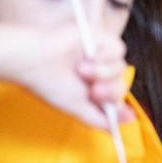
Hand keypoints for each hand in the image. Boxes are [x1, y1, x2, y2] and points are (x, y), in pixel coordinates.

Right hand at [0, 23, 130, 128]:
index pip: (115, 99)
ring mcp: (98, 56)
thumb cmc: (50, 84)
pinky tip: (88, 56)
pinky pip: (119, 49)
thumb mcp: (76, 108)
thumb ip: (99, 119)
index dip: (119, 106)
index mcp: (90, 90)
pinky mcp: (100, 39)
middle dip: (109, 90)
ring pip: (120, 67)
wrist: (37, 59)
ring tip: (82, 70)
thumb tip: (124, 123)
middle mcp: (96, 74)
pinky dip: (105, 55)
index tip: (122, 112)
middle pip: (120, 84)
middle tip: (93, 90)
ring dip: (103, 72)